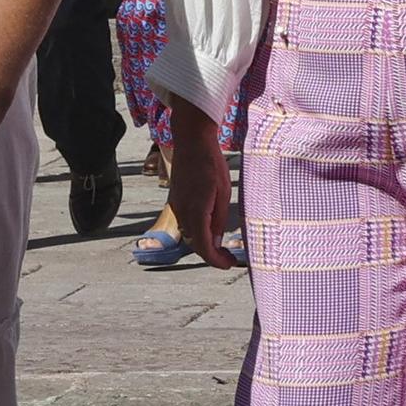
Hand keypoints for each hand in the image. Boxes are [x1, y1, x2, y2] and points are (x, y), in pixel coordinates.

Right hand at [163, 95, 235, 268]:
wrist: (191, 141)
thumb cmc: (211, 163)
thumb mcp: (223, 193)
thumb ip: (218, 219)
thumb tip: (216, 241)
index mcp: (196, 211)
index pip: (204, 248)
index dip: (216, 261)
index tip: (229, 264)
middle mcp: (182, 212)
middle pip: (195, 243)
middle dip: (211, 254)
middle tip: (229, 257)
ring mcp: (176, 205)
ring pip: (189, 233)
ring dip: (204, 242)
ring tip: (222, 244)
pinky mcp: (175, 199)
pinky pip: (186, 221)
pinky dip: (198, 230)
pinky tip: (211, 227)